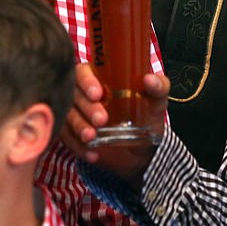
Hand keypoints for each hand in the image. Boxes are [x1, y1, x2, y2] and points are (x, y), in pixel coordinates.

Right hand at [61, 63, 168, 187]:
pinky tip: (92, 154)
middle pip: (74, 94)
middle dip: (86, 107)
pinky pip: (67, 139)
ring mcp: (76, 114)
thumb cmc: (147, 116)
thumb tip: (150, 79)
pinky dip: (78, 147)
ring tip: (92, 137)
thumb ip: (159, 88)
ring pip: (67, 116)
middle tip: (102, 119)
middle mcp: (83, 94)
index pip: (83, 71)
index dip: (86, 80)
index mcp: (101, 78)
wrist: (143, 150)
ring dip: (78, 126)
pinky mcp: (72, 135)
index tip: (97, 93)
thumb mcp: (156, 102)